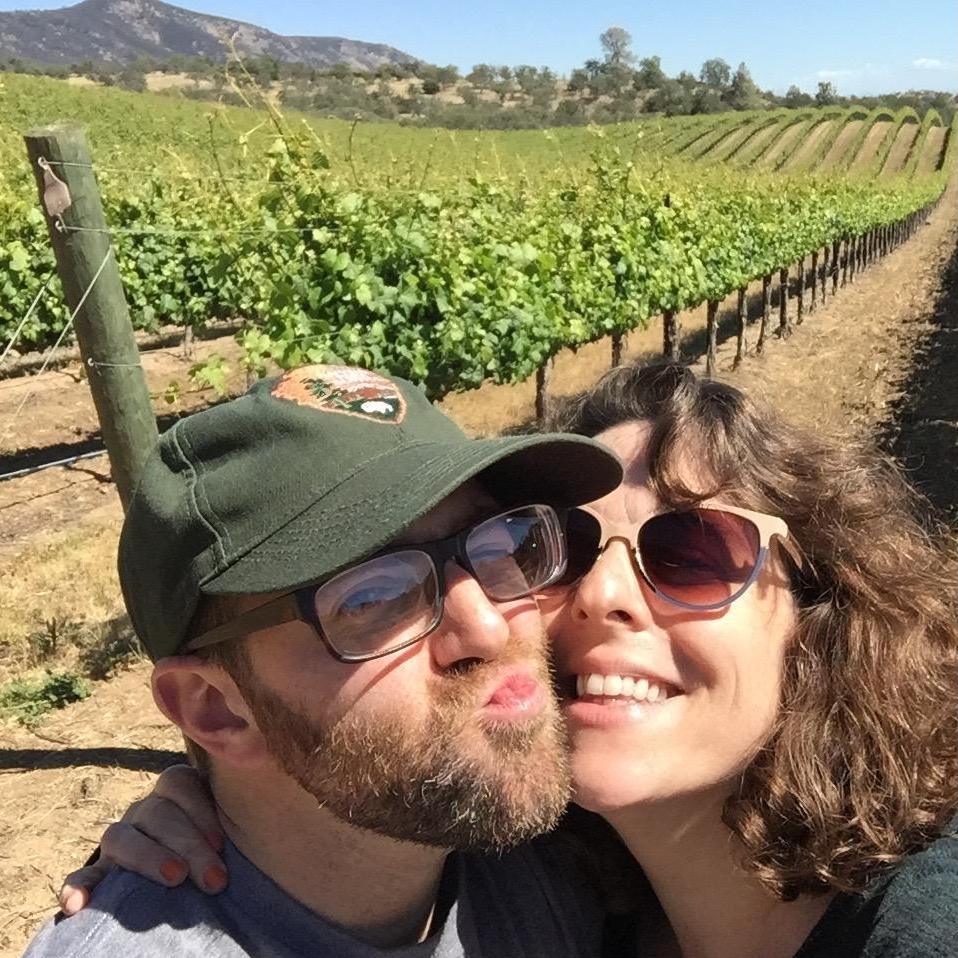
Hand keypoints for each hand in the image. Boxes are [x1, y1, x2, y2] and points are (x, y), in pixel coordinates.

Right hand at [58, 764, 227, 914]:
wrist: (203, 857)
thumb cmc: (230, 834)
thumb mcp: (236, 814)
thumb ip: (243, 805)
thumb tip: (277, 796)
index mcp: (177, 790)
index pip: (180, 784)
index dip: (200, 811)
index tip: (222, 842)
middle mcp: (147, 809)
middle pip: (157, 815)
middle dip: (189, 845)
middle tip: (215, 878)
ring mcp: (122, 837)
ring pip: (119, 836)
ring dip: (148, 858)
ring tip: (174, 878)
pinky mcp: (104, 870)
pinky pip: (84, 874)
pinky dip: (78, 887)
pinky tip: (76, 905)